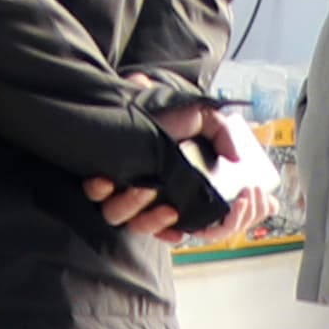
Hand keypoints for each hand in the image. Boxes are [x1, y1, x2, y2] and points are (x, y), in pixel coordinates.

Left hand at [83, 98, 264, 237]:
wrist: (136, 97)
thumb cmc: (167, 113)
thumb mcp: (198, 119)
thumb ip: (220, 135)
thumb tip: (237, 157)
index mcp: (163, 190)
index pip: (168, 223)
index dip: (173, 231)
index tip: (184, 230)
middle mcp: (138, 192)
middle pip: (142, 223)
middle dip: (154, 220)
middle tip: (170, 207)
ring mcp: (114, 187)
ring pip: (117, 214)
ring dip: (131, 206)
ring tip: (144, 188)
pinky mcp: (94, 175)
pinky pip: (92, 194)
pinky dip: (100, 190)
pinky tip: (107, 181)